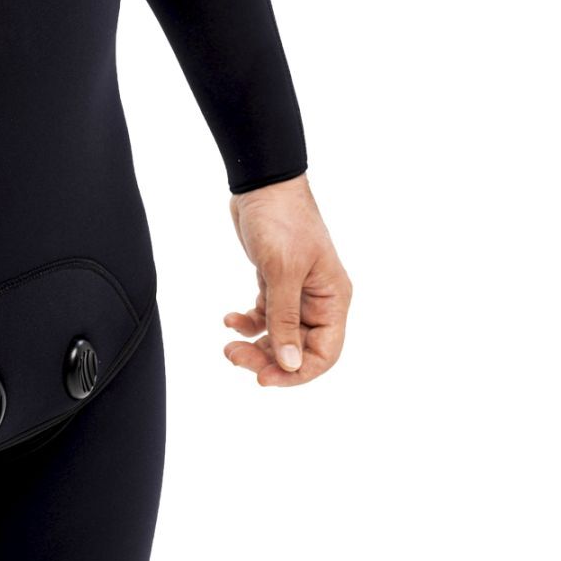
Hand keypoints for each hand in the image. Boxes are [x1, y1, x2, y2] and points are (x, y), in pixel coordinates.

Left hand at [222, 173, 351, 386]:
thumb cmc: (281, 219)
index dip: (297, 373)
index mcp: (332, 299)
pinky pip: (265, 313)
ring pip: (280, 334)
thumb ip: (285, 319)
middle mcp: (318, 299)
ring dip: (256, 344)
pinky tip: (230, 320)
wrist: (261, 181)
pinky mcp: (275, 280)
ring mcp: (296, 290)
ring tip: (228, 346)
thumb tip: (289, 364)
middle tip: (236, 359)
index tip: (264, 379)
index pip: (324, 353)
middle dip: (269, 359)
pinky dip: (248, 321)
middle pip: (299, 348)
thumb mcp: (282, 270)